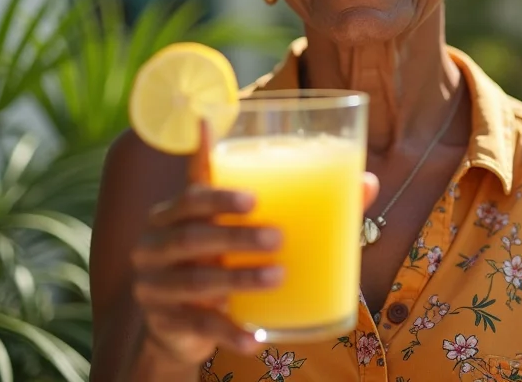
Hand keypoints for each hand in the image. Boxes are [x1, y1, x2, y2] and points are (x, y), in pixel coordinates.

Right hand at [130, 123, 379, 365]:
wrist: (183, 319)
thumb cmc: (225, 253)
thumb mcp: (247, 227)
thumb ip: (301, 201)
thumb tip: (366, 182)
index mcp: (174, 211)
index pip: (191, 195)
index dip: (218, 195)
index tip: (254, 198)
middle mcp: (155, 244)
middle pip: (190, 236)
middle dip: (235, 236)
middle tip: (278, 238)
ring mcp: (156, 285)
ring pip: (196, 280)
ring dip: (239, 279)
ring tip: (278, 276)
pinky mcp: (166, 323)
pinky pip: (198, 327)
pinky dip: (229, 331)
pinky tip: (255, 338)